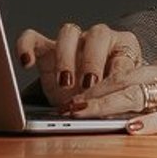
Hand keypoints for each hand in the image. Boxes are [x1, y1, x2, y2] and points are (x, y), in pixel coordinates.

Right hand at [14, 21, 143, 111]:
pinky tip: (27, 62)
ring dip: (66, 57)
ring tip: (64, 82)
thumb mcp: (124, 105)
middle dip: (92, 63)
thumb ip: (125, 107)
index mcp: (127, 50)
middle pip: (99, 36)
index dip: (114, 84)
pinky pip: (33, 39)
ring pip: (69, 33)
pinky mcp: (47, 49)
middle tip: (87, 86)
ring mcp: (73, 42)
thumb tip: (130, 124)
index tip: (107, 102)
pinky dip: (27, 46)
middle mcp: (101, 39)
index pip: (123, 62)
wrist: (95, 99)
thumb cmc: (113, 98)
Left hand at [71, 55, 156, 139]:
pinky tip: (131, 128)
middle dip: (92, 93)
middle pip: (124, 80)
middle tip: (66, 104)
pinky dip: (149, 123)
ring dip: (107, 105)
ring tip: (84, 113)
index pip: (128, 72)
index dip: (100, 84)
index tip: (77, 95)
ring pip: (138, 93)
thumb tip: (150, 86)